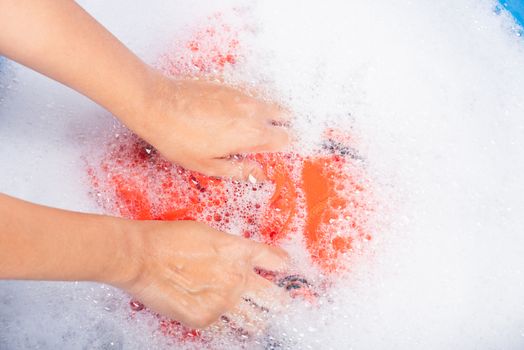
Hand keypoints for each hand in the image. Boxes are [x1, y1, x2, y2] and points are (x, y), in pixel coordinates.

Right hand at [117, 220, 289, 328]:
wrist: (140, 255)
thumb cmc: (168, 239)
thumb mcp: (209, 234)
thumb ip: (230, 250)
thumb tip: (239, 259)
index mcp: (240, 252)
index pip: (278, 261)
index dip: (285, 267)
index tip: (286, 271)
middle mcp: (238, 278)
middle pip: (276, 298)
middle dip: (280, 302)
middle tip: (281, 305)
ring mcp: (223, 302)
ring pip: (256, 322)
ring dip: (258, 321)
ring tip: (257, 322)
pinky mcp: (205, 319)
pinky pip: (225, 331)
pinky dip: (227, 329)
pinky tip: (226, 326)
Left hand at [134, 75, 290, 181]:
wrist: (157, 105)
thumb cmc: (178, 137)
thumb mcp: (208, 165)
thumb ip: (239, 170)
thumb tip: (258, 175)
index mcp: (251, 133)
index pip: (285, 138)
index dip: (280, 147)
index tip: (269, 153)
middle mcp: (251, 110)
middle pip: (283, 115)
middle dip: (279, 126)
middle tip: (263, 139)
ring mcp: (240, 94)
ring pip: (266, 103)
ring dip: (263, 115)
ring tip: (243, 128)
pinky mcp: (228, 84)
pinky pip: (248, 94)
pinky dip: (247, 105)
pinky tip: (229, 115)